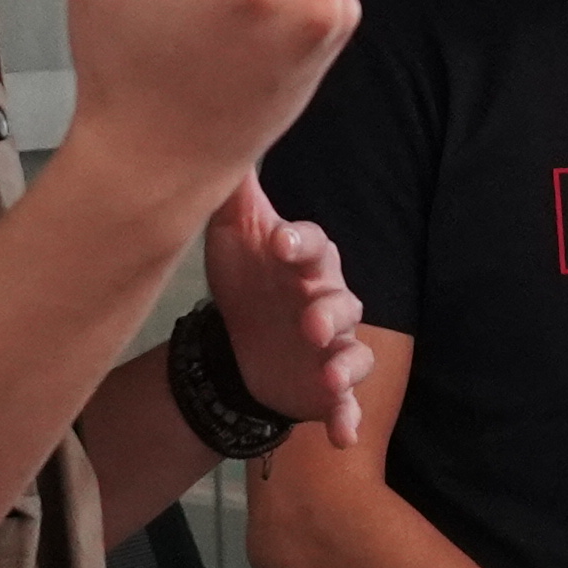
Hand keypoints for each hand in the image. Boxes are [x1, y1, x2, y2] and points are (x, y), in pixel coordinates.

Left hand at [203, 180, 369, 446]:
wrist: (241, 346)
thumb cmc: (245, 282)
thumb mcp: (230, 235)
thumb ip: (232, 195)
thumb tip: (214, 131)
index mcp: (304, 261)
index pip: (309, 245)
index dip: (299, 244)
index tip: (280, 243)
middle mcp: (327, 300)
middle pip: (341, 300)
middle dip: (329, 310)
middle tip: (310, 322)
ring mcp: (333, 347)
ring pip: (352, 352)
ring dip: (345, 364)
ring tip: (331, 377)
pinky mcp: (330, 387)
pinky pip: (347, 404)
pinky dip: (347, 418)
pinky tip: (342, 436)